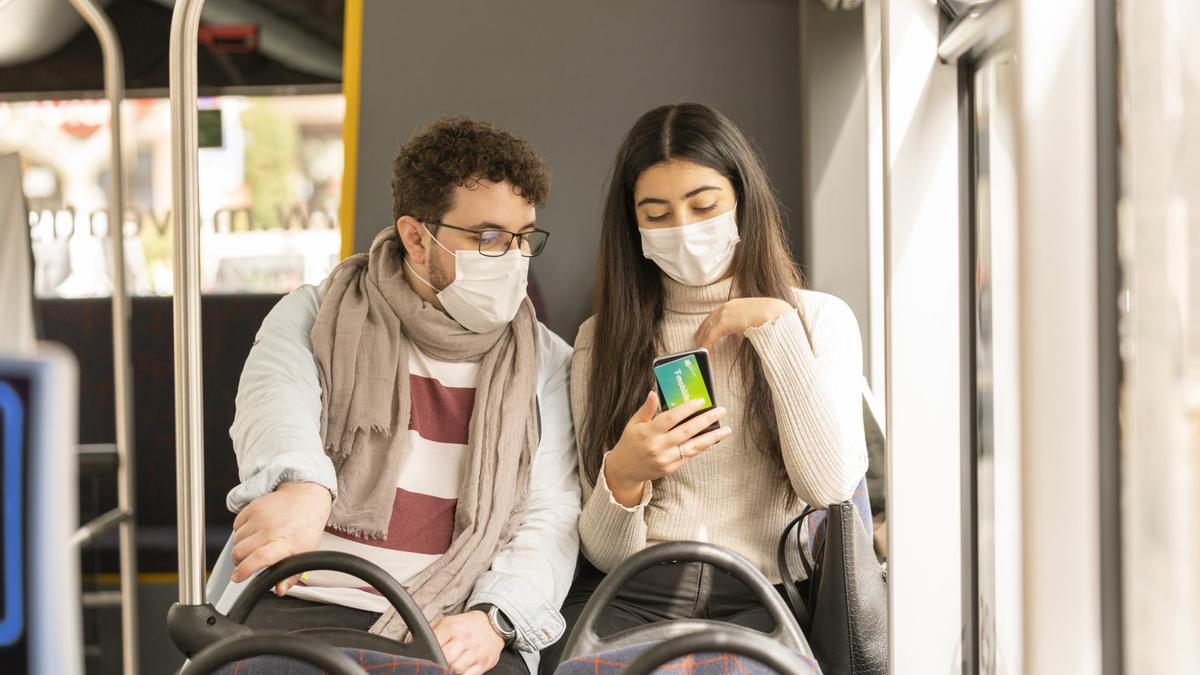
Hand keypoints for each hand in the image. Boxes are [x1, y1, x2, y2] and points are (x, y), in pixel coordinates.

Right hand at [230, 481, 331, 594]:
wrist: (307, 497)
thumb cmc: (306, 528)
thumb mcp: (306, 554)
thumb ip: (291, 576)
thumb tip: (279, 590)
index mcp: (284, 543)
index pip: (258, 559)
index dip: (244, 570)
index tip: (237, 577)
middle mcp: (270, 529)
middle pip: (239, 552)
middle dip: (239, 562)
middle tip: (247, 562)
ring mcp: (260, 517)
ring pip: (236, 540)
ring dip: (241, 546)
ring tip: (256, 544)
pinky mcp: (253, 507)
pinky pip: (236, 525)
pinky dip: (241, 532)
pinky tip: (255, 531)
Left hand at [432, 611, 505, 674]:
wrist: (492, 625)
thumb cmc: (465, 626)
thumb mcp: (447, 621)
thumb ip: (430, 632)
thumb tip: (409, 643)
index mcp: (452, 628)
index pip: (434, 645)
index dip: (427, 654)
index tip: (425, 658)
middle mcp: (464, 639)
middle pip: (445, 659)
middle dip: (438, 664)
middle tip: (436, 665)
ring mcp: (476, 652)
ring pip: (456, 669)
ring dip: (449, 671)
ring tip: (447, 668)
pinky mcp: (484, 663)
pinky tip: (458, 672)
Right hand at [604, 391, 731, 506]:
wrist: (625, 469)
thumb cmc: (630, 442)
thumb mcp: (634, 423)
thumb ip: (646, 409)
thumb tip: (654, 392)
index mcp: (648, 432)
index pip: (671, 418)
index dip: (687, 409)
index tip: (701, 401)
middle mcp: (658, 446)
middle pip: (686, 431)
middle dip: (706, 420)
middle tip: (721, 411)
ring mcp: (666, 458)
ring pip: (693, 446)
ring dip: (712, 437)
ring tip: (726, 429)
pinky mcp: (671, 468)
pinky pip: (690, 456)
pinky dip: (703, 447)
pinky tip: (713, 440)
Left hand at [695, 298, 794, 350]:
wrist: (776, 314)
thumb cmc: (771, 316)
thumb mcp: (755, 314)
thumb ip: (746, 319)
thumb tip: (745, 328)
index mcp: (735, 303)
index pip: (716, 314)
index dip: (708, 324)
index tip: (703, 332)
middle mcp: (728, 306)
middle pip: (709, 320)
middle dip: (702, 332)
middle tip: (698, 342)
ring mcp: (726, 313)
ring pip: (709, 328)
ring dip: (704, 340)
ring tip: (701, 350)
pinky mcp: (726, 322)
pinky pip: (712, 334)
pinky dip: (707, 342)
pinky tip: (706, 350)